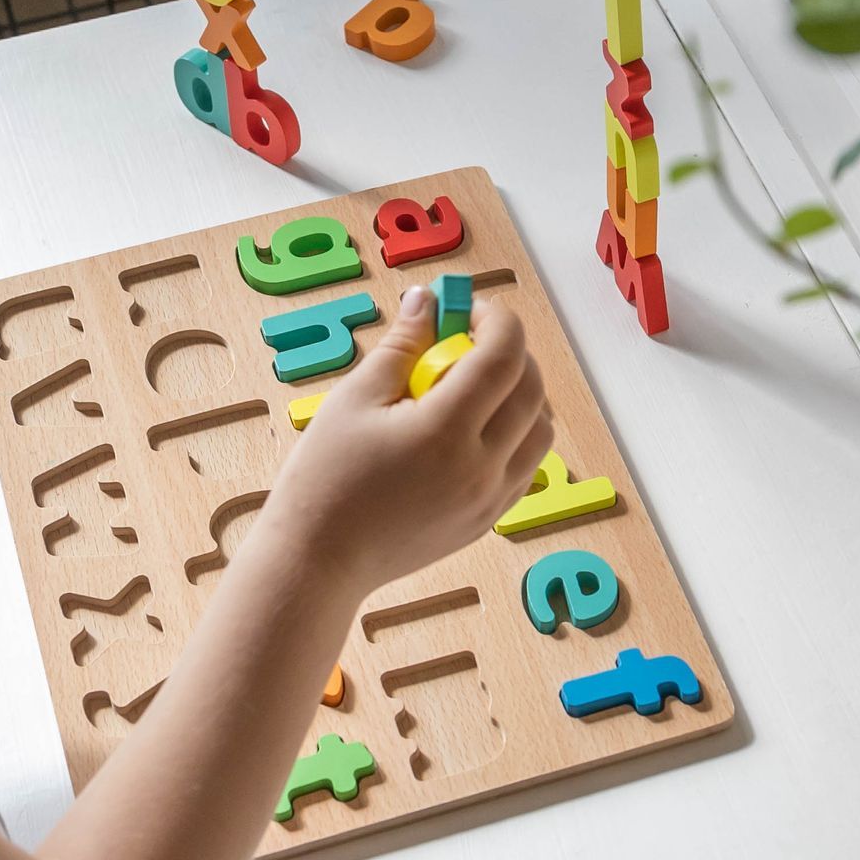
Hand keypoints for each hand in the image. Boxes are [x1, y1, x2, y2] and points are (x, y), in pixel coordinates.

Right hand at [262, 284, 551, 600]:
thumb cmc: (325, 476)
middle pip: (531, 390)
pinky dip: (517, 434)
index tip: (468, 309)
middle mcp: (481, 467)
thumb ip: (401, 345)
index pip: (502, 357)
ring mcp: (490, 499)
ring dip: (521, 394)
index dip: (494, 320)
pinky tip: (474, 426)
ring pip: (541, 430)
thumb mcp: (355, 399)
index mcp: (445, 431)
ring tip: (474, 384)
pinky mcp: (487, 520)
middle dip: (510, 351)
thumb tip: (427, 300)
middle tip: (470, 338)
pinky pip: (526, 466)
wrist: (319, 559)